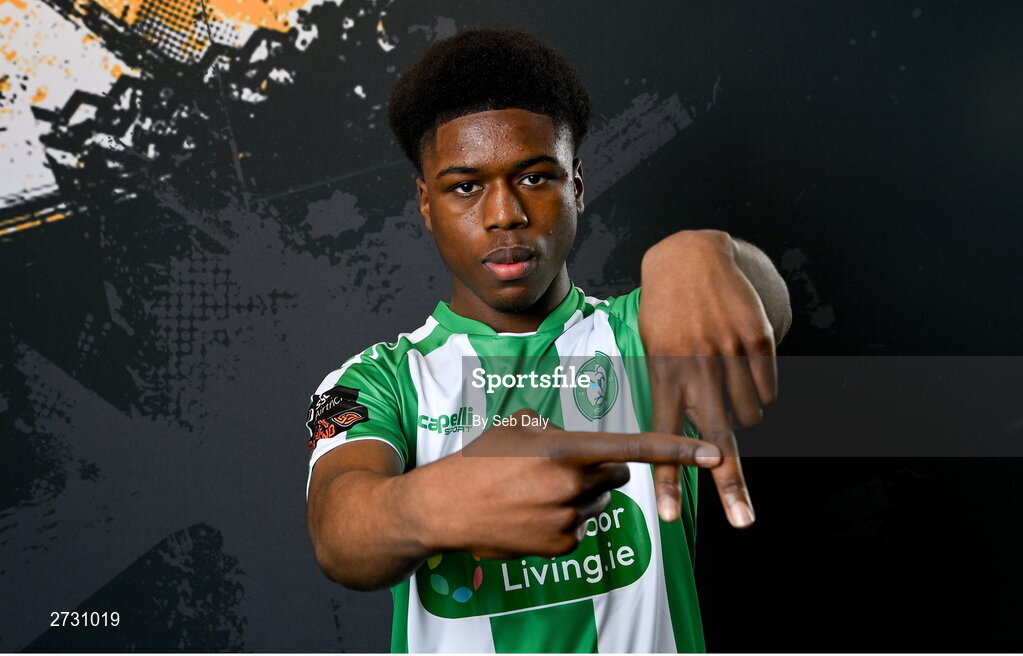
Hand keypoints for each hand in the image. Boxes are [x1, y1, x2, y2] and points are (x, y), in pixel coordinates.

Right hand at [417, 408, 720, 558]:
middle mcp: (571, 486)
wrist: (444, 507)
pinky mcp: (560, 546)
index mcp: (563, 450)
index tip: (714, 454)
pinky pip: (580, 526)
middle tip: (565, 465)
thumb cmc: (479, 460)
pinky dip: (563, 518)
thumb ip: (561, 432)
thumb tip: (584, 449)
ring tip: (534, 491)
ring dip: (578, 494)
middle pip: (616, 475)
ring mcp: (566, 520)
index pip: (633, 448)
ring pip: (597, 501)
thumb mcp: (519, 427)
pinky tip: (531, 512)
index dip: (678, 450)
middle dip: (601, 468)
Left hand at [638, 230, 778, 527]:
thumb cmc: (666, 313)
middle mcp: (697, 366)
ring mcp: (730, 353)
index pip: (664, 437)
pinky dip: (761, 390)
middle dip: (730, 485)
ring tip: (726, 381)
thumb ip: (672, 394)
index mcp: (664, 372)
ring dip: (743, 413)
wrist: (692, 257)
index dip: (669, 479)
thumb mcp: (653, 349)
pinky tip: (743, 364)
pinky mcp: (758, 339)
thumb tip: (697, 444)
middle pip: (718, 438)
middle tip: (744, 521)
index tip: (669, 517)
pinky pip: (769, 388)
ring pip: (750, 415)